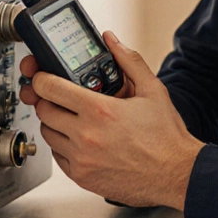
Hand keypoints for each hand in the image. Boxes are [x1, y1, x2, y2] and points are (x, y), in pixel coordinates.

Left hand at [18, 31, 202, 209]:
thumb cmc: (165, 137)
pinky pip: (57, 157)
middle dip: (47, 100)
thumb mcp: (152, 90)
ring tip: (72, 119)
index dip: (41, 79)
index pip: (50, 88)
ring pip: (48, 134)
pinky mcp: (82, 177)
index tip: (42, 77)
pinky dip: (62, 146)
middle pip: (43, 110)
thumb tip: (112, 40)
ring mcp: (81, 159)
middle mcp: (86, 136)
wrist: (175, 173)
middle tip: (59, 98)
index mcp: (100, 110)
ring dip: (54, 123)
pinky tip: (80, 140)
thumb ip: (128, 61)